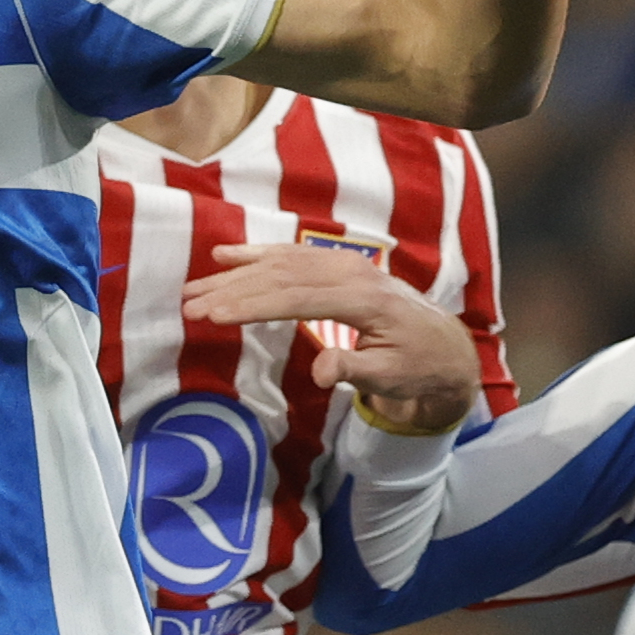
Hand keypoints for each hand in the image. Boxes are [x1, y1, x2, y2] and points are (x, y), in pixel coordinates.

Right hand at [182, 242, 484, 436]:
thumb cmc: (417, 368)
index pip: (296, 298)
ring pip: (281, 262)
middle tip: (189, 305)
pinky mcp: (339, 265)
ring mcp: (345, 264)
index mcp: (365, 300)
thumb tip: (321, 372)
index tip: (213, 316)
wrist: (445, 347)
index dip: (251, 305)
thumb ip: (356, 373)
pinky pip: (292, 255)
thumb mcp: (392, 380)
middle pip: (281, 276)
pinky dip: (257, 254)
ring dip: (235, 272)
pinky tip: (227, 255)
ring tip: (195, 287)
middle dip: (231, 289)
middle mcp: (352, 273)